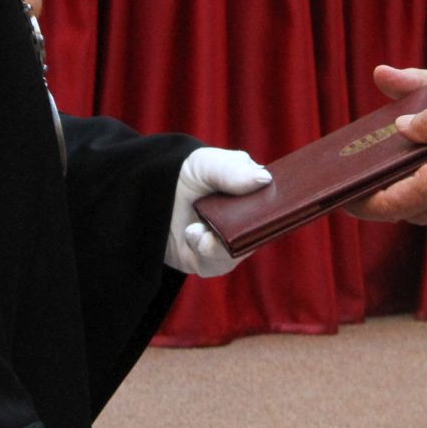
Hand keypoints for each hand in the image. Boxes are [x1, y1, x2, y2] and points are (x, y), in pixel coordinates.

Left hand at [165, 147, 271, 276]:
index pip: (276, 199)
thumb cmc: (180, 174)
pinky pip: (220, 264)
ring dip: (222, 241)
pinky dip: (207, 250)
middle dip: (253, 226)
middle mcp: (245, 218)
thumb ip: (232, 170)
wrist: (142, 199)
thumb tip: (266, 180)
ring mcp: (229, 241)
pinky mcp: (211, 261)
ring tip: (201, 232)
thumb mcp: (205, 164)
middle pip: (265, 227)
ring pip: (243, 249)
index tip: (284, 203)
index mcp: (251, 190)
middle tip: (239, 221)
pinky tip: (192, 235)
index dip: (283, 202)